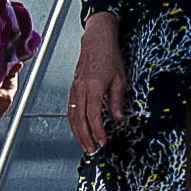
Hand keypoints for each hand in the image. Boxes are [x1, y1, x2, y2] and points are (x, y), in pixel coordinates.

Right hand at [66, 16, 125, 155]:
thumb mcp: (120, 79)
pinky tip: (78, 130)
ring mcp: (74, 88)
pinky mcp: (72, 88)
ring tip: (85, 145)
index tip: (103, 142)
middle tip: (92, 150)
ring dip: (78, 133)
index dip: (98, 131)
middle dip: (86, 137)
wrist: (96, 41)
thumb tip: (119, 119)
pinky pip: (70, 109)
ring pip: (72, 116)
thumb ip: (117, 100)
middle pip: (80, 119)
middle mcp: (81, 89)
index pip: (94, 115)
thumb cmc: (109, 57)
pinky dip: (73, 122)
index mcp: (94, 87)